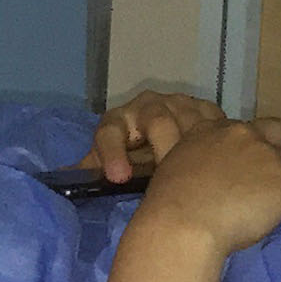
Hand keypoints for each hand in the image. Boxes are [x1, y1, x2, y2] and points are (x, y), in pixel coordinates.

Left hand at [91, 89, 226, 182]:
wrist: (160, 141)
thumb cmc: (129, 157)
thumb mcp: (108, 165)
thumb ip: (90, 170)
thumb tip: (59, 178)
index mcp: (117, 121)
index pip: (109, 131)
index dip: (113, 153)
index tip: (118, 178)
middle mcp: (146, 106)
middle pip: (157, 119)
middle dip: (163, 146)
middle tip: (170, 171)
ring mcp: (177, 103)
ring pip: (187, 117)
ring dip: (193, 143)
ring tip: (200, 170)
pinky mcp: (204, 109)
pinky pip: (213, 119)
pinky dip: (216, 136)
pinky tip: (220, 156)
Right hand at [132, 111, 280, 260]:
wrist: (185, 222)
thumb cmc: (169, 204)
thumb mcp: (175, 169)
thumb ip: (197, 165)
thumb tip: (208, 178)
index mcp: (211, 132)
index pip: (241, 129)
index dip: (256, 135)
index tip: (263, 140)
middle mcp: (241, 135)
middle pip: (275, 132)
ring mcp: (266, 156)